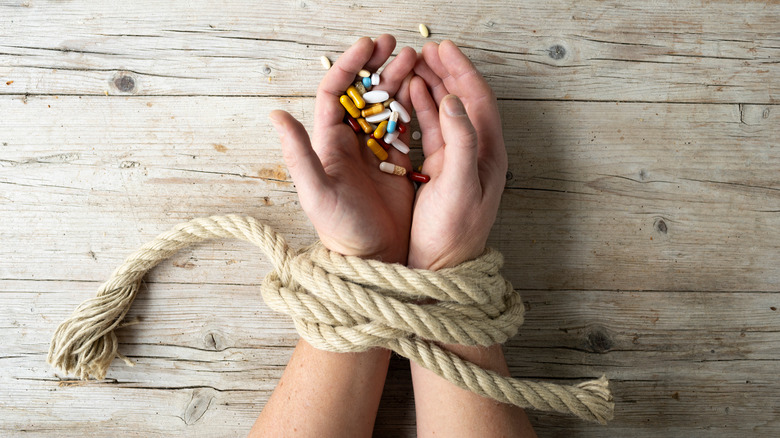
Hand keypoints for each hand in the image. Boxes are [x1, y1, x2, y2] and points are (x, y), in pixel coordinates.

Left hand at [270, 35, 416, 262]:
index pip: (334, 94)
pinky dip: (412, 104)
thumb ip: (299, 155)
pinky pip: (404, 125)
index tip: (366, 47)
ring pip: (385, 104)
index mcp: (328, 144)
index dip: (348, 68)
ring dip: (397, 79)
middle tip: (394, 43)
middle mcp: (349, 142)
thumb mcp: (316, 193)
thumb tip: (276, 115)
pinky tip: (422, 88)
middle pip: (361, 93)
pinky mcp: (397, 160)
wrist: (373, 258)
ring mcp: (374, 150)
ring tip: (413, 57)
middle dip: (375, 66)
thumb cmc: (341, 230)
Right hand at [408, 40, 507, 269]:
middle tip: (426, 49)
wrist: (439, 265)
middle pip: (463, 100)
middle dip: (447, 72)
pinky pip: (431, 129)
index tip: (444, 48)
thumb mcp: (460, 185)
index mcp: (487, 153)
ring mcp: (456, 158)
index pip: (479, 100)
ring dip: (432, 85)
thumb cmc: (453, 231)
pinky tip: (409, 94)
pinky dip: (421, 108)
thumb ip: (461, 141)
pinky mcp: (438, 168)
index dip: (463, 71)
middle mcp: (475, 151)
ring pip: (445, 111)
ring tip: (415, 64)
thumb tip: (455, 100)